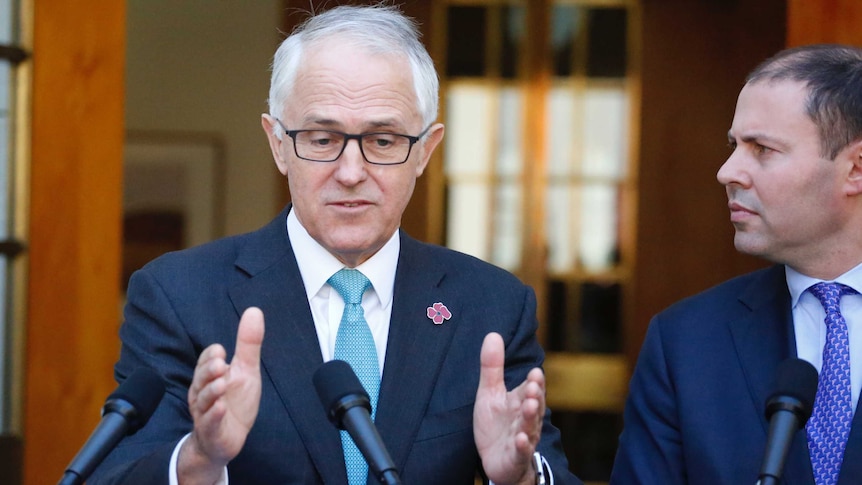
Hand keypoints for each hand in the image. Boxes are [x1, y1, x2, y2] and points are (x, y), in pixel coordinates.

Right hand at [178, 307, 264, 483]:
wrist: (227, 439)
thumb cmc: (235, 402)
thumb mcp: (246, 370)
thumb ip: (248, 343)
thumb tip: (254, 311)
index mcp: (210, 376)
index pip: (206, 361)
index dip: (212, 356)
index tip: (222, 352)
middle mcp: (203, 393)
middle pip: (201, 378)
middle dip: (209, 370)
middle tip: (221, 364)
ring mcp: (205, 413)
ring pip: (203, 400)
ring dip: (212, 392)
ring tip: (222, 384)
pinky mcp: (211, 432)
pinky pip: (209, 423)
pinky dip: (215, 415)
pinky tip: (221, 408)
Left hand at [474, 332, 544, 484]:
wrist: (496, 460)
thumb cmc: (496, 424)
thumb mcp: (489, 393)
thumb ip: (492, 367)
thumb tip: (493, 334)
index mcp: (520, 401)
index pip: (531, 388)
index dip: (534, 382)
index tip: (534, 372)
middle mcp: (525, 418)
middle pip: (533, 406)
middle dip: (534, 396)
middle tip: (533, 385)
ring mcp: (522, 438)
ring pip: (529, 427)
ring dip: (530, 417)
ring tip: (529, 405)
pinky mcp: (515, 456)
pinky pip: (520, 451)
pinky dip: (522, 445)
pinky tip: (520, 439)